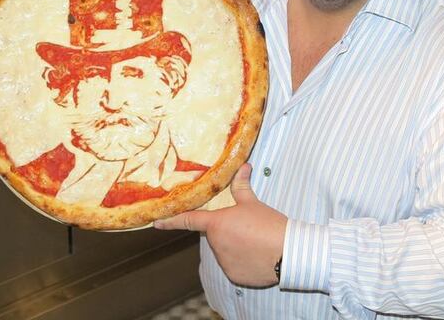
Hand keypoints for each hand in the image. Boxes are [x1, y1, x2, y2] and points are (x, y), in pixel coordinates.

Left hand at [154, 163, 286, 286]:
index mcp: (216, 223)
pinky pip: (234, 266)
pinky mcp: (234, 276)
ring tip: (255, 241)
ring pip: (225, 251)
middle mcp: (216, 244)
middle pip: (215, 235)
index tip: (156, 223)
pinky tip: (257, 255)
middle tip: (247, 227)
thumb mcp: (253, 203)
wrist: (286, 252)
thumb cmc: (268, 225)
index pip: (189, 220)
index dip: (171, 221)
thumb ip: (242, 186)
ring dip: (235, 246)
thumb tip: (243, 166)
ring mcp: (224, 262)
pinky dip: (243, 261)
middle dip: (227, 231)